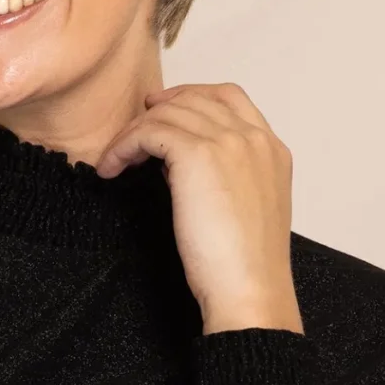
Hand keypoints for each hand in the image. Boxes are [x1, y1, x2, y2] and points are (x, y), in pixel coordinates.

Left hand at [97, 83, 303, 334]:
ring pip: (168, 113)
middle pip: (195, 98)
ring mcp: (228, 141)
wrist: (249, 288)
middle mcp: (253, 138)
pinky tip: (113, 168)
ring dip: (135, 133)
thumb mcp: (244, 207)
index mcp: (271, 149)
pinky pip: (148, 132)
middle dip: (157, 113)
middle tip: (131, 135)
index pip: (229, 97)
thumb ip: (225, 175)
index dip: (190, 97)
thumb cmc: (244, 265)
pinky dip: (124, 146)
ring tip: (118, 161)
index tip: (162, 112)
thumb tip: (179, 160)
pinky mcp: (197, 154)